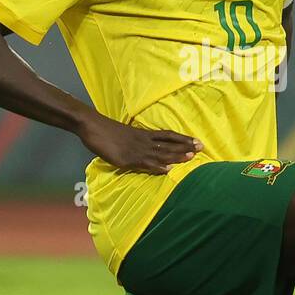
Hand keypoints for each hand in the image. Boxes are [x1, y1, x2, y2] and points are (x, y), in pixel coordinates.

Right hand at [84, 116, 201, 174]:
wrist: (92, 125)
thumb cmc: (106, 130)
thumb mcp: (126, 134)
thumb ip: (137, 141)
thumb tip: (147, 147)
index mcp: (143, 134)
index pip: (168, 136)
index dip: (182, 139)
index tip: (196, 141)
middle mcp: (143, 141)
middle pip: (168, 144)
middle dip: (185, 147)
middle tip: (202, 148)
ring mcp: (135, 150)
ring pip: (160, 153)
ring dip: (176, 156)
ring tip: (191, 157)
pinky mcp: (126, 158)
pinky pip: (145, 163)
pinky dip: (157, 166)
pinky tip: (168, 169)